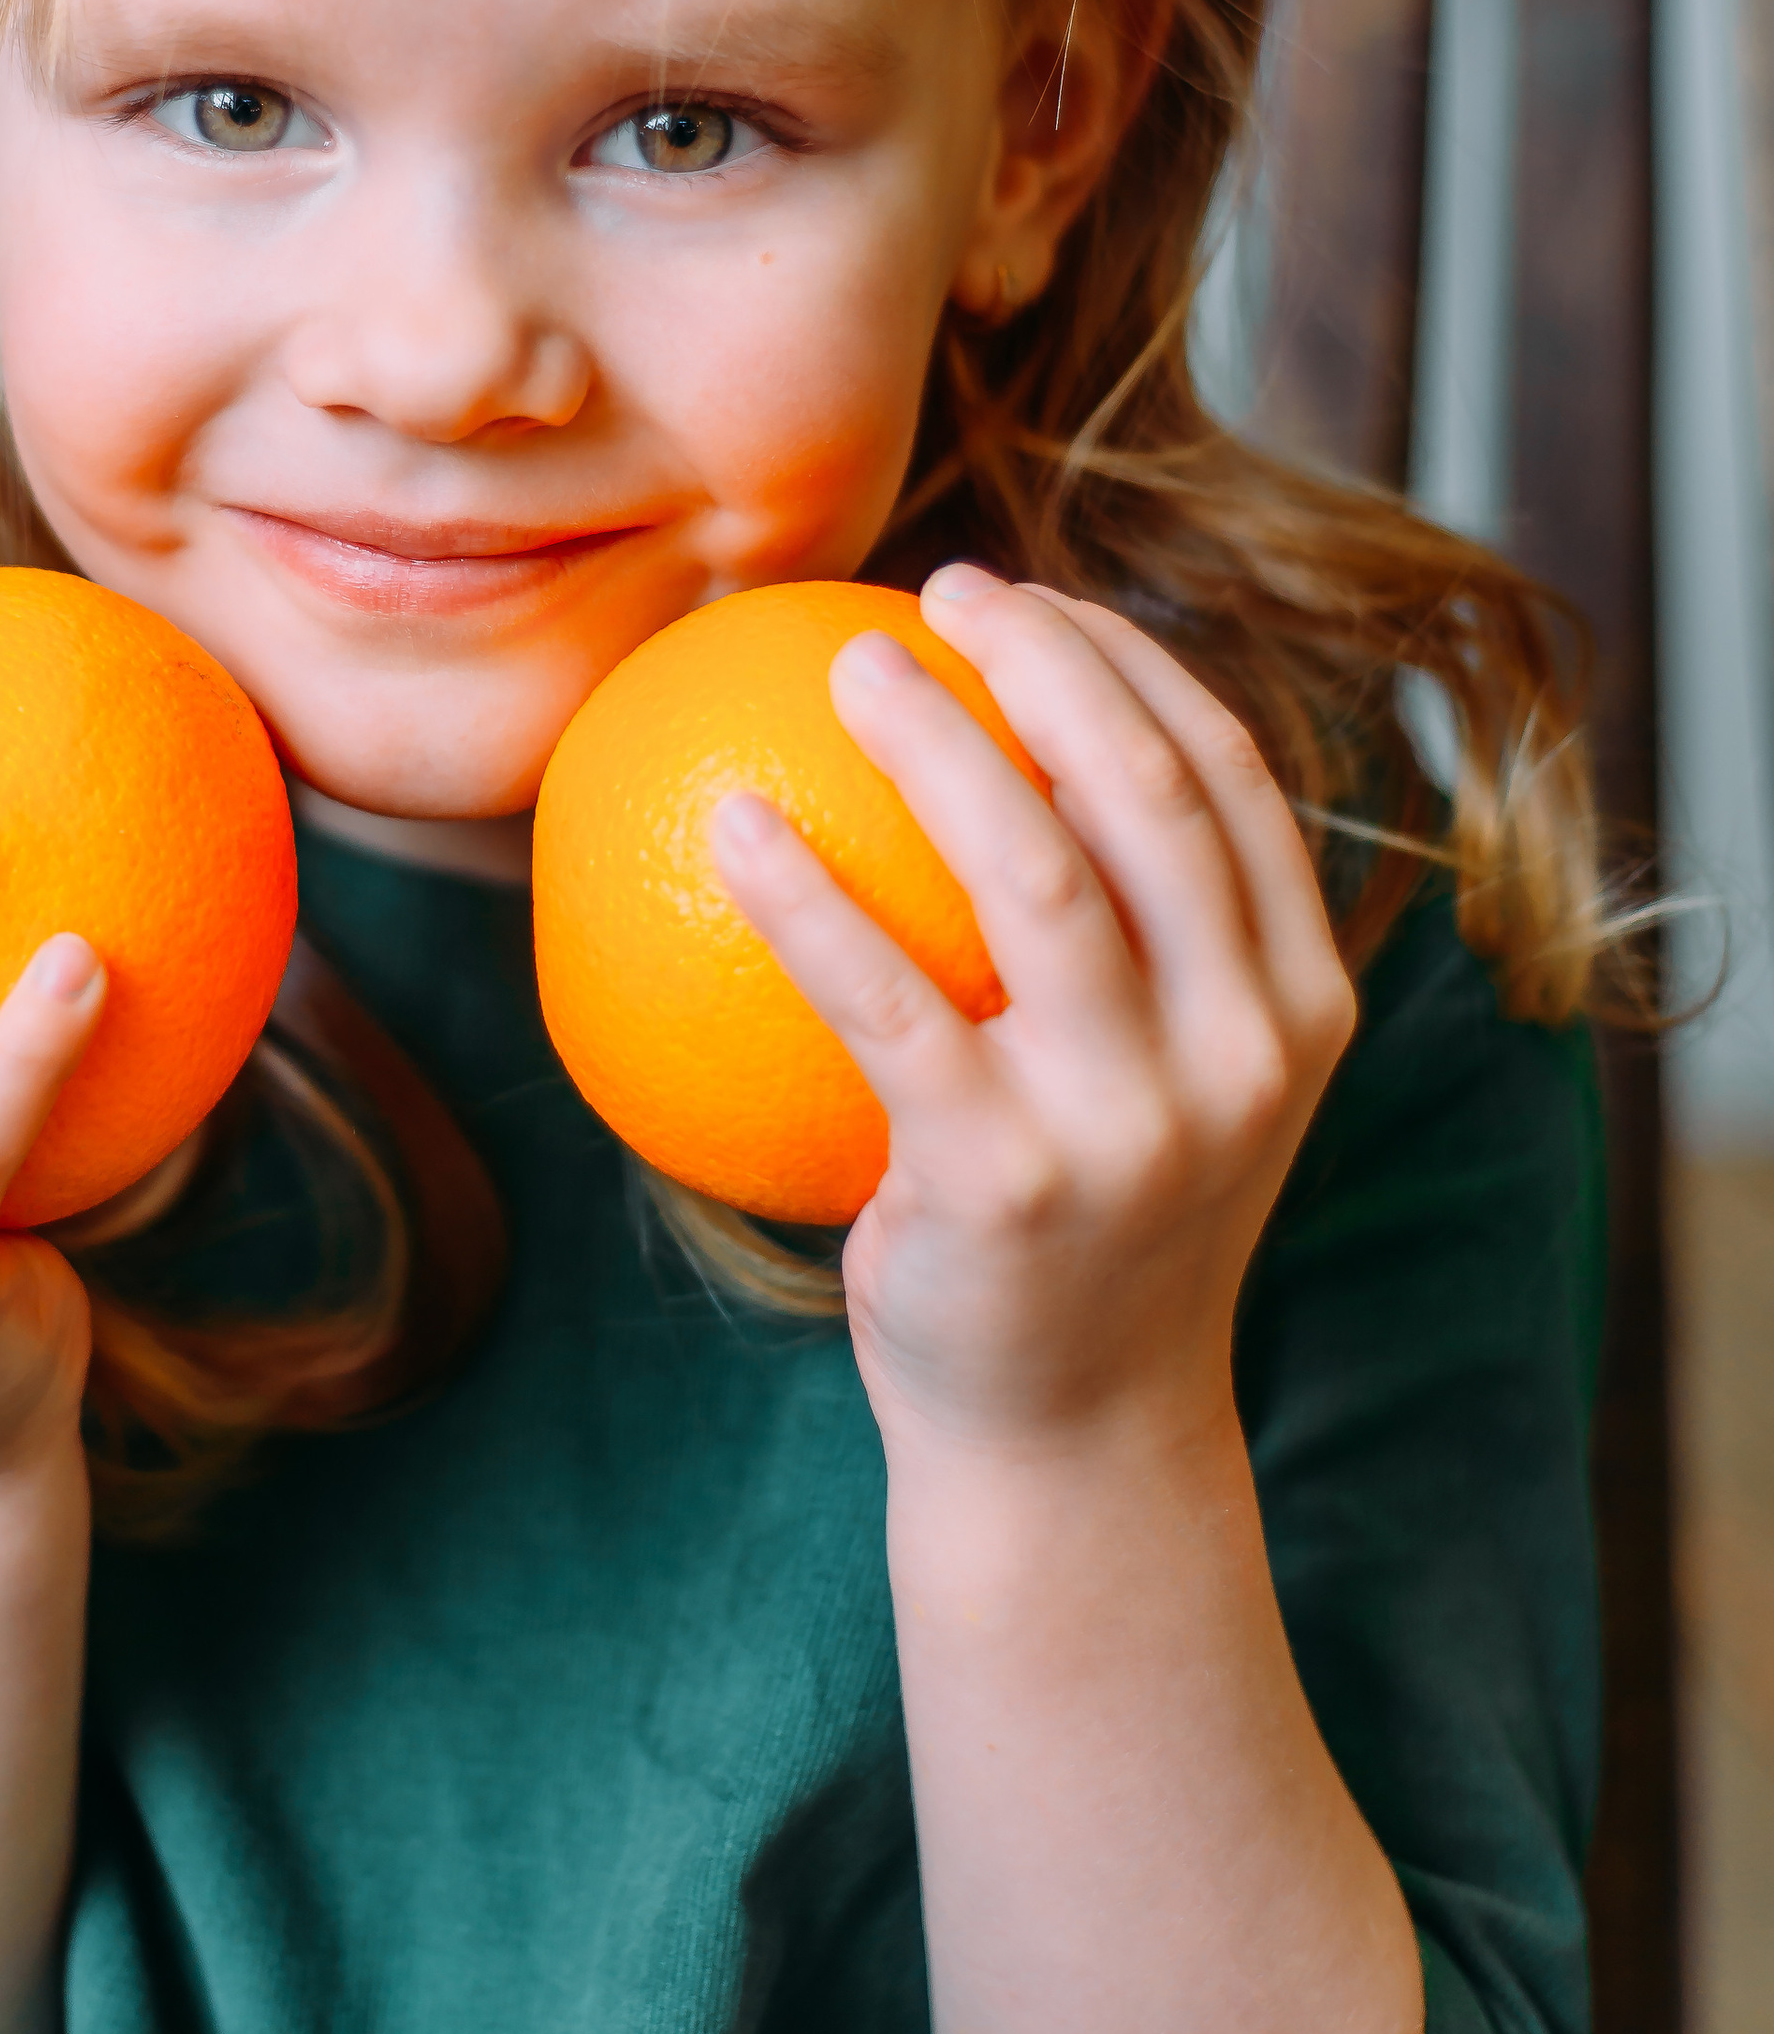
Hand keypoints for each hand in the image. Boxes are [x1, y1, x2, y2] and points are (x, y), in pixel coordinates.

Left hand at [711, 568, 1355, 1452]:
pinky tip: (734, 823)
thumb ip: (1144, 938)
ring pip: (1033, 870)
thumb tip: (999, 738)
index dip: (1134, 660)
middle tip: (940, 590)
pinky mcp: (1001, 1176)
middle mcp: (1243, 1052)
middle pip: (1146, 791)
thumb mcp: (1177, 1081)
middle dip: (1045, 660)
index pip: (1234, 778)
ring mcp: (1132, 1120)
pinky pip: (883, 997)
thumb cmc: (1097, 1224)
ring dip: (933, 740)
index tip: (1031, 599)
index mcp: (1300, 1007)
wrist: (1074, 1443)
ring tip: (844, 667)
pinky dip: (802, 893)